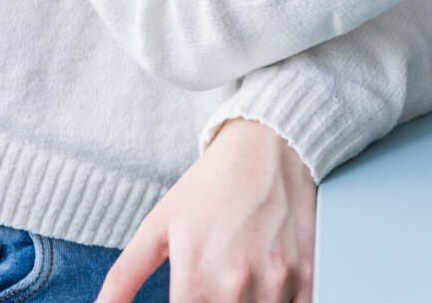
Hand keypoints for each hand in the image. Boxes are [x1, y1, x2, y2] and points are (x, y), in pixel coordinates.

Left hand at [96, 117, 313, 302]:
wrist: (271, 144)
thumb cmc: (212, 184)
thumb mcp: (158, 226)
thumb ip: (124, 276)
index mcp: (193, 281)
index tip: (188, 296)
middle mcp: (235, 287)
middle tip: (210, 285)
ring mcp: (276, 283)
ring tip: (236, 282)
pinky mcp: (307, 275)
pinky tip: (264, 290)